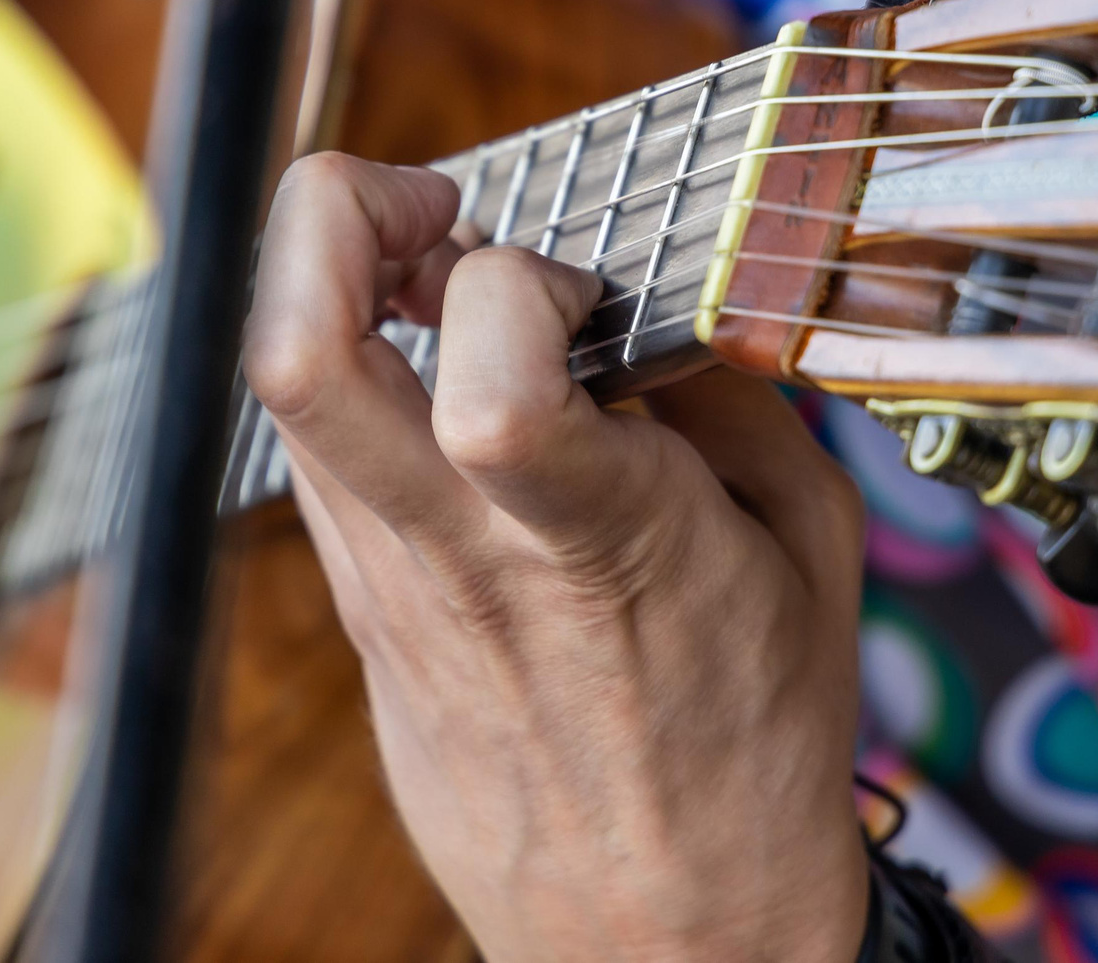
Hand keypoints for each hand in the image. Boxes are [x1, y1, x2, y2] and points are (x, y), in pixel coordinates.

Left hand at [244, 154, 872, 962]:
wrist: (658, 946)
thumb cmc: (755, 754)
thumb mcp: (811, 552)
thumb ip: (731, 401)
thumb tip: (656, 302)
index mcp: (599, 540)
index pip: (488, 379)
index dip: (520, 274)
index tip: (579, 289)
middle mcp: (460, 557)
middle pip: (298, 355)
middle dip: (334, 218)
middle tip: (425, 210)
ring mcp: (387, 591)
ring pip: (286, 391)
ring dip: (344, 292)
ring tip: (443, 292)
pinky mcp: (358, 623)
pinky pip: (318, 462)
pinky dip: (365, 386)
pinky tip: (445, 396)